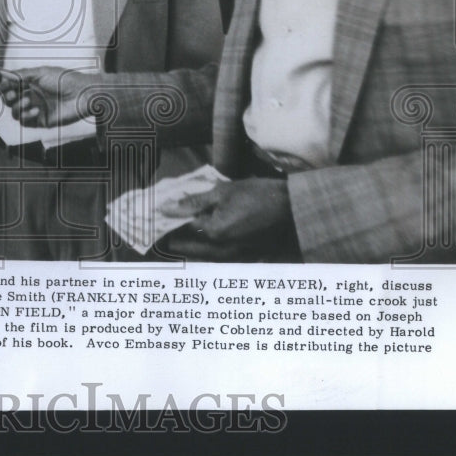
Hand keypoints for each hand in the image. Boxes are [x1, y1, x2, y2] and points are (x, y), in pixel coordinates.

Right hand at [0, 66, 97, 126]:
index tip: (0, 87)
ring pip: (15, 112)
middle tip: (12, 93)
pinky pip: (25, 122)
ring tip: (27, 100)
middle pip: (10, 100)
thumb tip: (2, 72)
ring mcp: (36, 109)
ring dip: (17, 106)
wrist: (82, 94)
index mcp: (31, 83)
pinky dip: (26, 116)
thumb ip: (20, 74)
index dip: (4, 87)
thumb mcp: (41, 72)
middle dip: (7, 97)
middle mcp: (32, 96)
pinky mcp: (41, 121)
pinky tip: (35, 110)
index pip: (11, 86)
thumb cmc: (65, 79)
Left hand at [161, 176, 294, 260]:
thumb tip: (168, 208)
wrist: (294, 208)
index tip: (160, 223)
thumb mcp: (223, 192)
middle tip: (166, 240)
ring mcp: (237, 258)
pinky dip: (211, 258)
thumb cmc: (258, 195)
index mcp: (215, 233)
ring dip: (193, 254)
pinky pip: (223, 263)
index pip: (184, 231)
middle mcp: (224, 251)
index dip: (171, 226)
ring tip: (182, 247)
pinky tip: (208, 252)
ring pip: (207, 261)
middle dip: (178, 244)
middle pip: (192, 251)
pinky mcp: (249, 260)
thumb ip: (194, 202)